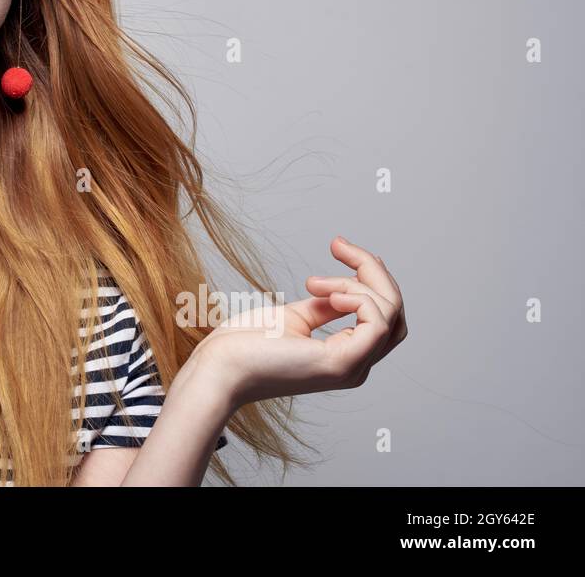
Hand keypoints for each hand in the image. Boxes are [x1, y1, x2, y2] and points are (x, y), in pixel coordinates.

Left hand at [192, 236, 408, 409]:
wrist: (218, 366)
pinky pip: (378, 322)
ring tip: (315, 282)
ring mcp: (351, 367)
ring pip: (391, 312)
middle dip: (373, 271)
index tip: (340, 249)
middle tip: (339, 246)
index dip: (370, 278)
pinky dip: (358, 296)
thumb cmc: (244, 346)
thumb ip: (325, 306)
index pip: (383, 316)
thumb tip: (345, 290)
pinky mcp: (341, 364)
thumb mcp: (294, 317)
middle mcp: (356, 366)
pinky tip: (328, 291)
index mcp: (346, 356)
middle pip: (395, 312)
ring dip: (359, 281)